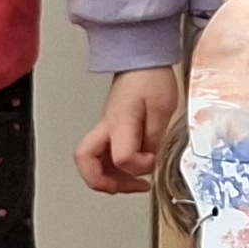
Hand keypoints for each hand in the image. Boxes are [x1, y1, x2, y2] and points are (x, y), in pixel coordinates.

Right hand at [77, 65, 179, 195]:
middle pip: (86, 162)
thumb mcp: (163, 107)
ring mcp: (105, 129)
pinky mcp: (110, 129)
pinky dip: (114, 169)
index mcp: (119, 122)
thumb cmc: (151, 78)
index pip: (122, 157)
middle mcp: (106, 127)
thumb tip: (149, 158)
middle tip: (128, 188)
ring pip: (91, 162)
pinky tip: (132, 170)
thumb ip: (155, 136)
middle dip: (104, 183)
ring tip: (134, 185)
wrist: (141, 59)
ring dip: (109, 180)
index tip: (153, 158)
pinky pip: (103, 156)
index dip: (139, 165)